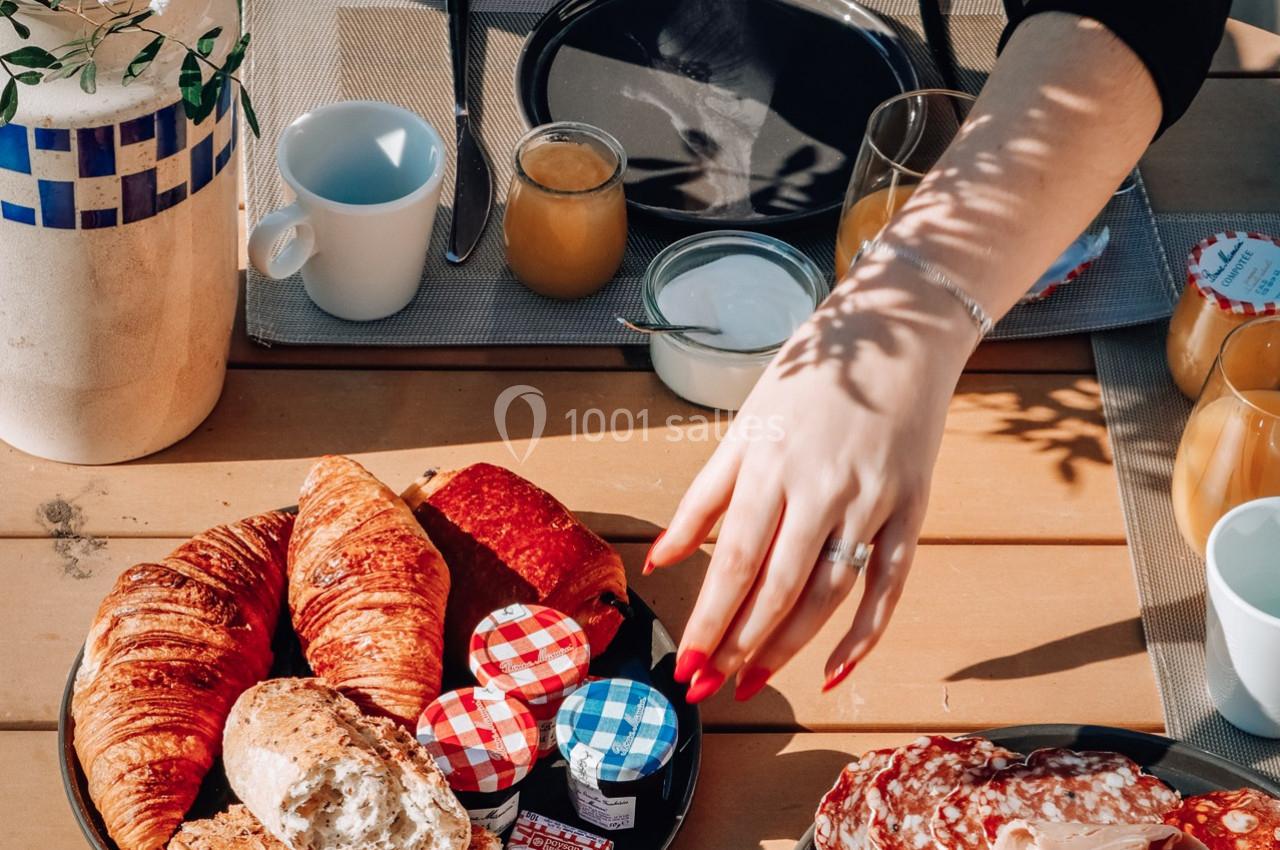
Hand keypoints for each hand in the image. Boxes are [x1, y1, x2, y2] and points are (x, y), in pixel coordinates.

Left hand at [644, 264, 978, 702]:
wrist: (897, 335)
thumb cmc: (808, 382)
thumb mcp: (744, 429)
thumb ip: (702, 499)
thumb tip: (660, 560)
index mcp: (771, 465)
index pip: (734, 560)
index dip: (709, 620)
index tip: (684, 663)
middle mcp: (822, 489)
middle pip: (776, 588)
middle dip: (737, 646)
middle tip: (707, 688)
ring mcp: (873, 503)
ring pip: (827, 596)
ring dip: (787, 648)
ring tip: (750, 681)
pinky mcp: (912, 512)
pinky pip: (889, 588)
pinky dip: (863, 636)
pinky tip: (831, 671)